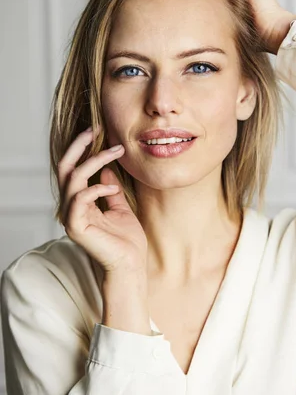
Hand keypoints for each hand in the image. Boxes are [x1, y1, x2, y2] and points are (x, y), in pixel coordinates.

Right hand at [57, 126, 148, 275]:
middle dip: (79, 145)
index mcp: (78, 202)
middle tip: (96, 129)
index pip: (72, 169)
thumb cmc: (126, 240)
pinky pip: (80, 198)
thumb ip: (110, 189)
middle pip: (65, 168)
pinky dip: (97, 188)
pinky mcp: (76, 227)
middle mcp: (70, 208)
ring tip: (116, 152)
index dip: (82, 148)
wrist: (131, 264)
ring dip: (95, 161)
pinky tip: (113, 188)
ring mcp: (71, 217)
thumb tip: (105, 170)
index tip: (99, 132)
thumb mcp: (120, 206)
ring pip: (73, 178)